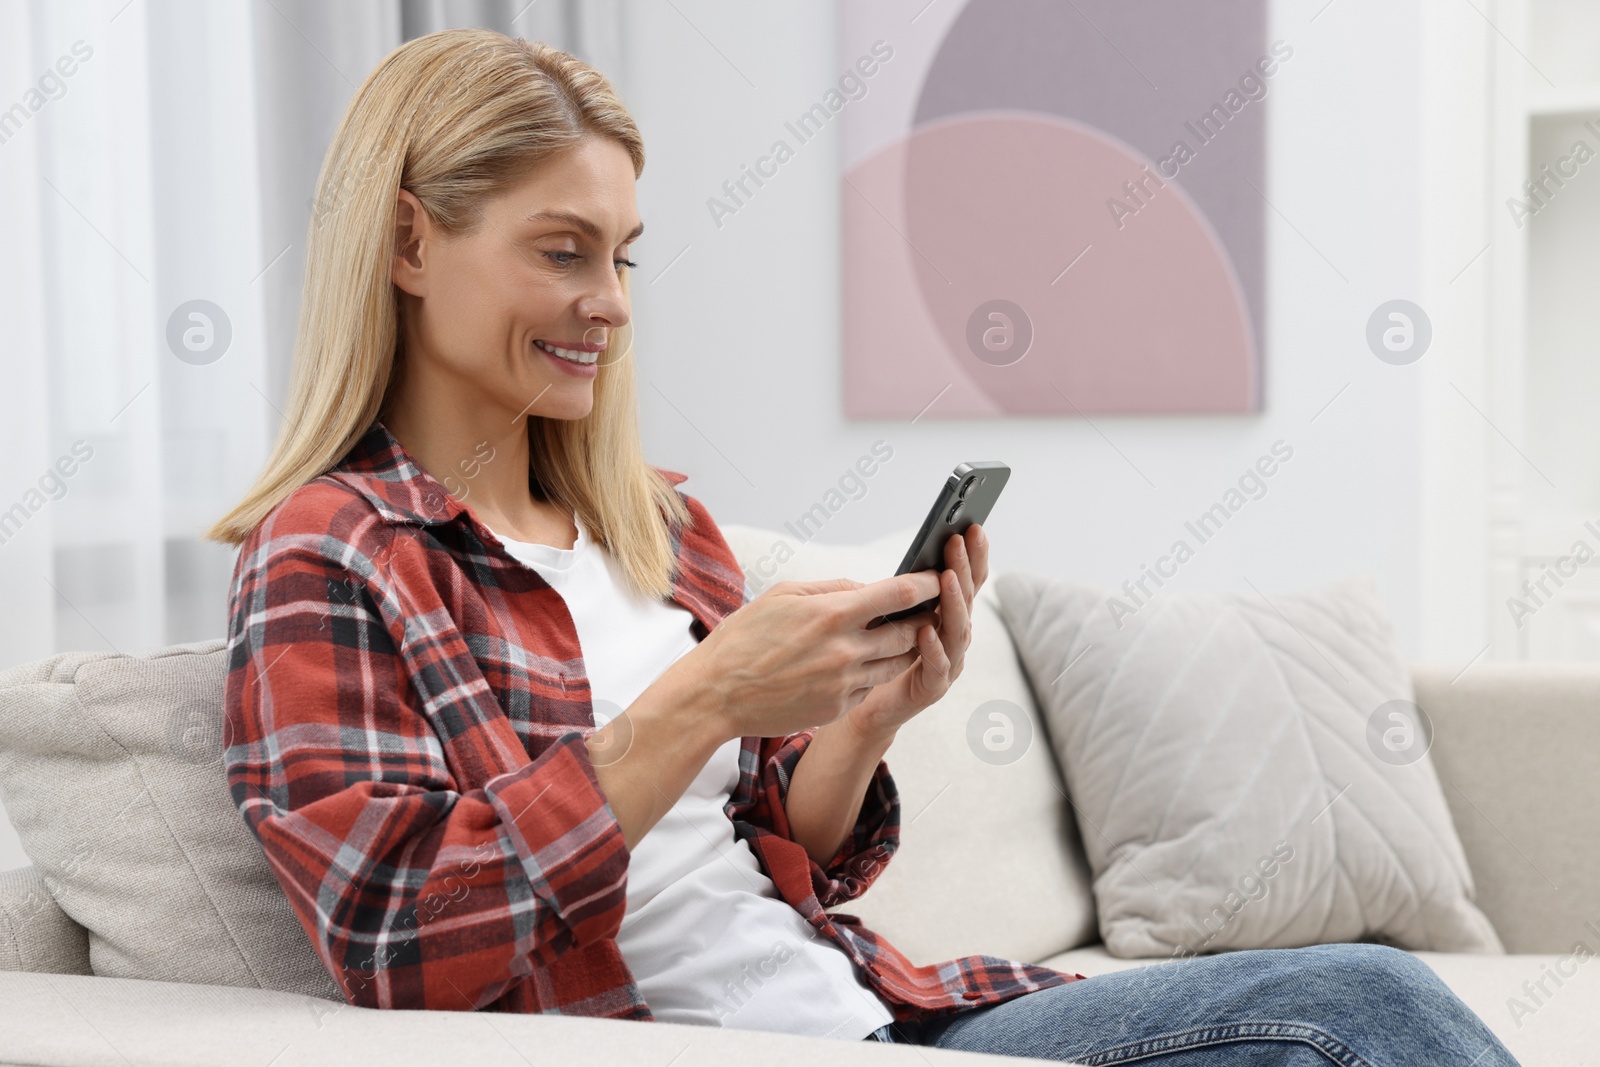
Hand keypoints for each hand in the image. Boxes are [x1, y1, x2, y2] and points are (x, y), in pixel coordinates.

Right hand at [676, 569, 941, 740]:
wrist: (716, 694)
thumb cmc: (744, 638)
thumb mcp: (783, 595)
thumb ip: (833, 589)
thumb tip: (869, 588)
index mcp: (832, 614)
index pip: (900, 594)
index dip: (927, 584)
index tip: (938, 576)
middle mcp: (845, 650)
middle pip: (909, 631)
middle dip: (924, 618)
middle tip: (931, 607)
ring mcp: (844, 683)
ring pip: (896, 662)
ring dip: (905, 647)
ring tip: (904, 633)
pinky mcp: (837, 707)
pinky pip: (871, 686)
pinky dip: (873, 672)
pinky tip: (863, 662)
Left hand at [842, 523, 987, 743]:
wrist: (869, 707)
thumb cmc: (879, 654)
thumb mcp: (892, 614)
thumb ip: (904, 592)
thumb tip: (909, 556)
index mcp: (948, 617)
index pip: (966, 582)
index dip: (972, 556)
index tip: (972, 527)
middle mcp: (955, 637)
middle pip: (966, 599)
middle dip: (963, 568)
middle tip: (958, 540)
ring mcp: (949, 663)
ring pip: (958, 631)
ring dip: (953, 602)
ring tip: (946, 577)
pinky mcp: (933, 688)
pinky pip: (938, 667)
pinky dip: (934, 648)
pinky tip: (926, 631)